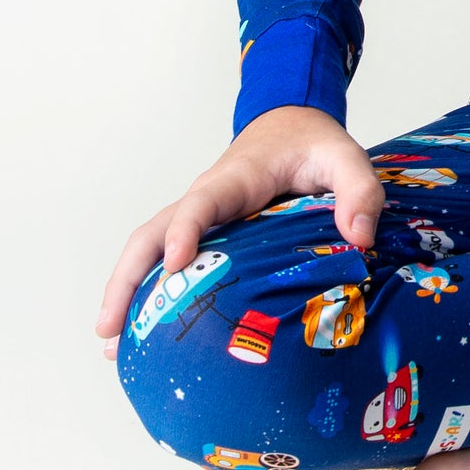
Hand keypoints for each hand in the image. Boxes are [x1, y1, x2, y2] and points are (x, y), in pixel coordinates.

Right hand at [96, 108, 384, 354]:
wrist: (290, 124)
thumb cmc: (312, 144)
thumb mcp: (345, 158)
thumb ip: (360, 191)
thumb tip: (360, 239)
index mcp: (234, 180)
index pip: (200, 205)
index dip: (185, 232)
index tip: (175, 265)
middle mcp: (203, 199)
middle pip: (150, 235)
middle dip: (126, 278)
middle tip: (108, 329)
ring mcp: (197, 217)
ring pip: (146, 250)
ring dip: (124, 292)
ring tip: (109, 344)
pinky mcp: (201, 233)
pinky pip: (162, 259)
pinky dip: (145, 291)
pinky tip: (139, 333)